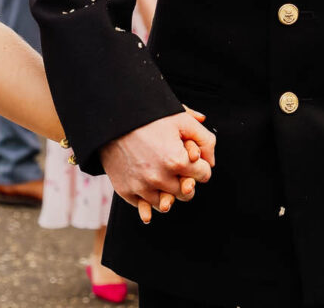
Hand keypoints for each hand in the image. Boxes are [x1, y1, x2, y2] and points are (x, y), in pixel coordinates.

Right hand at [100, 109, 215, 221]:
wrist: (112, 118)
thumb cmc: (148, 117)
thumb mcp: (180, 119)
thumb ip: (204, 139)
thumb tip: (211, 161)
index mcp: (177, 161)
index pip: (204, 175)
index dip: (200, 165)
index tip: (192, 158)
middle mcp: (160, 178)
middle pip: (187, 193)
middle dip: (186, 181)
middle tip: (178, 168)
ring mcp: (141, 186)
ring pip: (166, 204)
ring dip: (167, 192)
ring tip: (162, 175)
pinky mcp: (125, 190)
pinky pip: (143, 206)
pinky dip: (147, 198)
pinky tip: (148, 186)